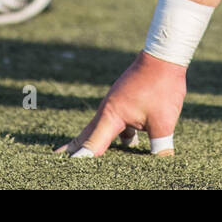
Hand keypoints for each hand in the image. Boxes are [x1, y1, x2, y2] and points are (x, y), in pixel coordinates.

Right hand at [55, 51, 186, 157]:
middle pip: (87, 135)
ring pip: (102, 128)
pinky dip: (116, 134)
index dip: (80, 160)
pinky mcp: (126, 99)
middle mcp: (108, 110)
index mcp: (111, 117)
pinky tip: (129, 141)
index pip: (91, 146)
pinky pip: (117, 121)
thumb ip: (159, 145)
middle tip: (56, 158)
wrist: (164, 54)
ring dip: (94, 142)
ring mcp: (116, 104)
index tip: (64, 167)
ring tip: (86, 155)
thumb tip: (162, 161)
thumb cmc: (161, 86)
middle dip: (75, 149)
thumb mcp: (163, 121)